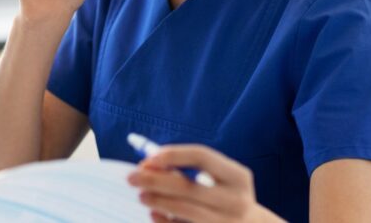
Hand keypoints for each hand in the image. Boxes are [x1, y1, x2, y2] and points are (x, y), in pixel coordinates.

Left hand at [127, 145, 284, 222]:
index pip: (201, 156)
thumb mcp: (220, 179)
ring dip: (157, 200)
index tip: (148, 158)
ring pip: (183, 209)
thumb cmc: (227, 196)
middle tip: (132, 177)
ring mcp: (226, 222)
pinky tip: (154, 212)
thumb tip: (149, 165)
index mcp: (238, 177)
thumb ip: (190, 170)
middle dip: (155, 180)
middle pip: (187, 186)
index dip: (173, 154)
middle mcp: (235, 200)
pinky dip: (164, 221)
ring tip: (141, 194)